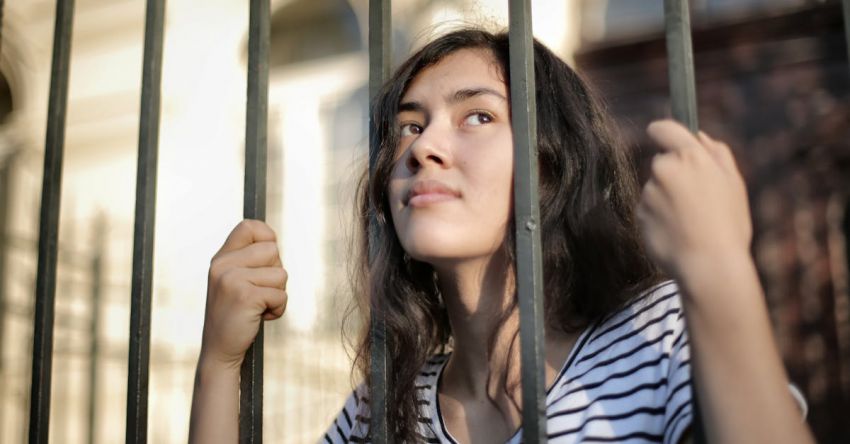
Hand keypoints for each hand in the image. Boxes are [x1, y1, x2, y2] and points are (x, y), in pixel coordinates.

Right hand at [200, 219, 286, 369]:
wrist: (219, 351)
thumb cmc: (235, 315)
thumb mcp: (233, 281)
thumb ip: (248, 260)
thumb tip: (273, 241)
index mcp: (221, 258)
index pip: (249, 226)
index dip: (267, 237)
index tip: (268, 259)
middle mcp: (223, 265)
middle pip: (273, 250)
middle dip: (275, 273)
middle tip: (259, 292)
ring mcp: (231, 279)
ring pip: (281, 274)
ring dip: (277, 294)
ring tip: (258, 307)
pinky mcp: (244, 296)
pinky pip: (281, 295)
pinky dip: (277, 309)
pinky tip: (260, 317)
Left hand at [637, 120, 752, 279]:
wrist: (709, 266)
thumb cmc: (728, 225)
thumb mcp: (734, 183)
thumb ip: (717, 153)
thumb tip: (699, 136)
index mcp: (690, 157)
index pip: (662, 128)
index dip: (663, 132)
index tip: (665, 138)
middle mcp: (663, 170)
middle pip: (661, 162)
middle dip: (674, 174)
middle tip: (697, 198)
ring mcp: (648, 193)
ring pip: (655, 188)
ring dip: (666, 198)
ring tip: (690, 221)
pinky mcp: (639, 215)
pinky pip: (648, 210)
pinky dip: (659, 217)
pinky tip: (677, 232)